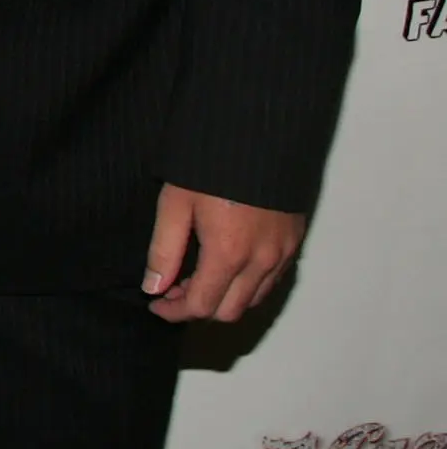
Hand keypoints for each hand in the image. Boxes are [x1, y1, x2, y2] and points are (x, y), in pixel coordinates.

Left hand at [143, 181, 303, 323]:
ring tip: (195, 276)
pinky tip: (226, 266)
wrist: (256, 135)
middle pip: (230, 311)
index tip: (155, 304)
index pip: (203, 306)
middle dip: (199, 308)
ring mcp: (282, 253)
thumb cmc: (208, 166)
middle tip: (173, 289)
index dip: (175, 312)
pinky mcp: (294, 241)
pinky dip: (247, 285)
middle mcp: (262, 261)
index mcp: (229, 254)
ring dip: (224, 298)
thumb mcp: (175, 204)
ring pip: (254, 299)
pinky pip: (272, 280)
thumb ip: (164, 250)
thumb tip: (154, 287)